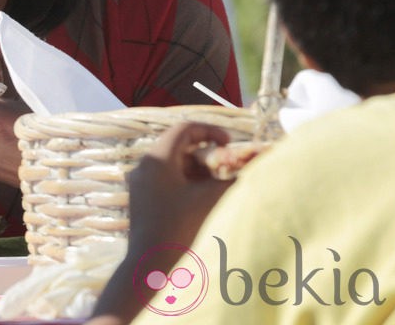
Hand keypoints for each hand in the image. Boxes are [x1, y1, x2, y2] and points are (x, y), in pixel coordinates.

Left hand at [88, 122, 233, 323]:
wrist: (149, 264)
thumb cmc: (179, 229)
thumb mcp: (210, 199)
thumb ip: (233, 179)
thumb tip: (254, 166)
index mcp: (157, 158)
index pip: (184, 129)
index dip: (210, 130)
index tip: (229, 142)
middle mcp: (144, 165)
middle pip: (178, 146)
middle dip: (206, 153)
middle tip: (227, 166)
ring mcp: (140, 181)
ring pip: (173, 163)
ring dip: (198, 168)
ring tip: (217, 183)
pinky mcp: (141, 197)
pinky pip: (166, 178)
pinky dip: (186, 181)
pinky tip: (202, 196)